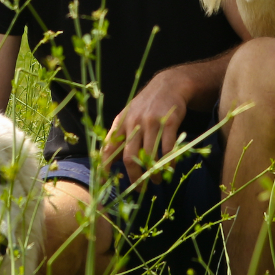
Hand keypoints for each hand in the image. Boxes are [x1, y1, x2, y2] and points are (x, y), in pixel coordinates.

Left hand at [100, 67, 192, 183]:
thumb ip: (119, 136)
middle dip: (134, 177)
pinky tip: (169, 169)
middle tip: (139, 189)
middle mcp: (134, 123)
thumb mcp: (128, 116)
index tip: (105, 184)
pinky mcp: (169, 122)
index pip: (108, 148)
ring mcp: (151, 122)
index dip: (105, 168)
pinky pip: (168, 148)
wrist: (169, 85)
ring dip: (152, 172)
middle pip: (129, 157)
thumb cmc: (146, 105)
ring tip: (156, 180)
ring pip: (149, 155)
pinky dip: (168, 162)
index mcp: (120, 123)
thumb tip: (109, 162)